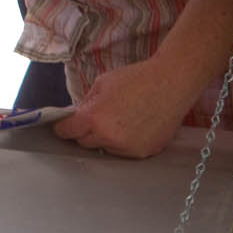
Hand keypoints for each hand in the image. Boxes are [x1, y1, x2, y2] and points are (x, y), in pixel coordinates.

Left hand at [54, 57, 201, 157]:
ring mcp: (129, 149)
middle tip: (92, 119)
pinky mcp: (145, 153)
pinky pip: (124, 151)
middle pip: (85, 142)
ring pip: (105, 148)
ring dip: (104, 138)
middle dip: (83, 132)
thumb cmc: (135, 79)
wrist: (171, 84)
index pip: (67, 131)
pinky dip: (123, 142)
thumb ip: (85, 104)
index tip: (61, 125)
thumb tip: (74, 116)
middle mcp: (110, 138)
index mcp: (94, 118)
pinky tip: (132, 126)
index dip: (62, 127)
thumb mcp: (101, 84)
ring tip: (118, 120)